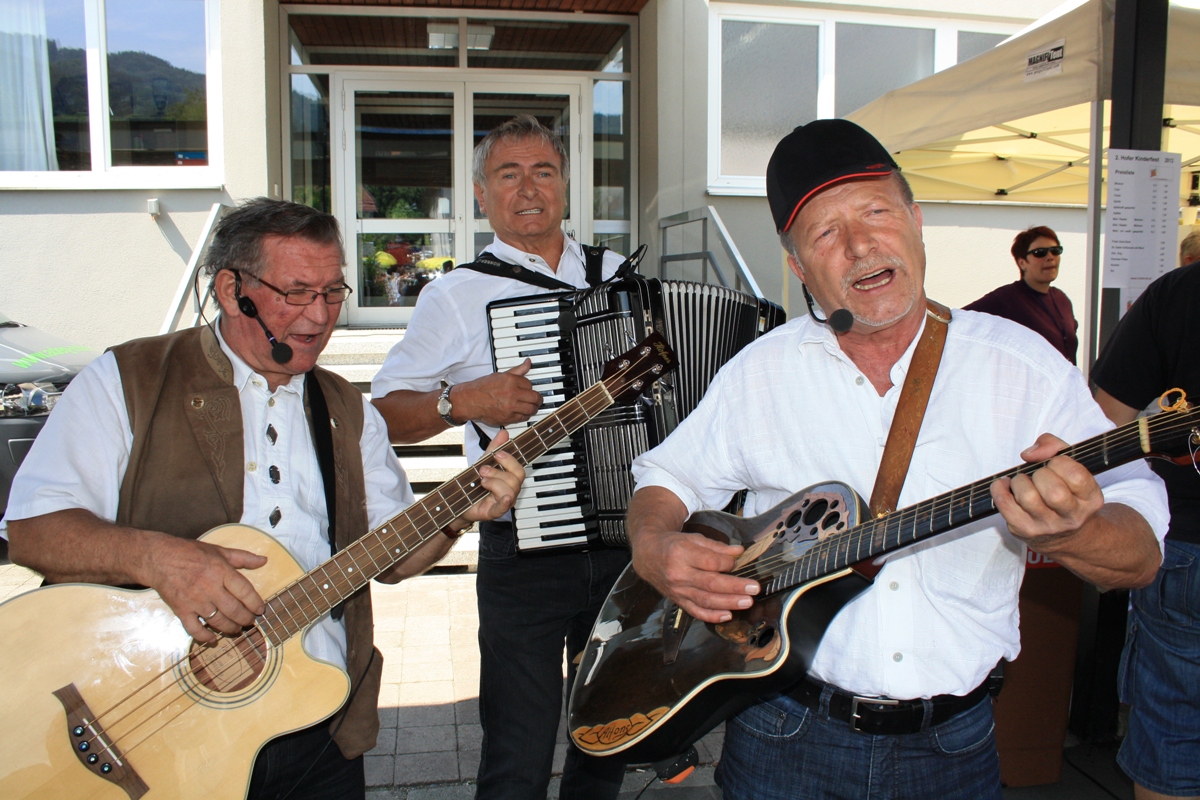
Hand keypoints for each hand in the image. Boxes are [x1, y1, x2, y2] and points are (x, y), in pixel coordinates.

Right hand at [142, 535, 267, 644]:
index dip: (255, 603)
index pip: (245, 591)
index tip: (260, 610)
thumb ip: (243, 557)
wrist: (159, 558)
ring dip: (230, 628)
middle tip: (250, 622)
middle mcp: (210, 587)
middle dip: (245, 619)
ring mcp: (195, 600)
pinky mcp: (181, 610)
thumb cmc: (190, 553)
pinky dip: (205, 637)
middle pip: (234, 610)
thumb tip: (264, 561)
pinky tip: (213, 639)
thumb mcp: (219, 550)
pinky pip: (194, 629)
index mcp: (222, 571)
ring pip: (218, 621)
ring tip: (237, 629)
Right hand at [454, 359, 542, 426]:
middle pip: (535, 398)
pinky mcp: (508, 418)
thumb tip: (528, 363)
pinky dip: (525, 415)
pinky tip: (522, 412)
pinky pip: (523, 418)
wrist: (471, 400)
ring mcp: (511, 407)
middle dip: (537, 399)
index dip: (530, 387)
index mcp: (511, 381)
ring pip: (531, 409)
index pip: (530, 384)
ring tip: (531, 406)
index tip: (528, 389)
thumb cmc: (483, 388)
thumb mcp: (501, 375)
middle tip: (537, 399)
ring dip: (533, 408)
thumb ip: (517, 370)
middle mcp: (512, 394)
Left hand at [460, 429, 525, 523]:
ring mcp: (503, 502)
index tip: (498, 454)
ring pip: (510, 491)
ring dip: (494, 482)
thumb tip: (504, 432)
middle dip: (498, 471)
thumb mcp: (483, 463)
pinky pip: (503, 508)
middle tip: (483, 469)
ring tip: (482, 481)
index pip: (519, 469)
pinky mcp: (493, 511)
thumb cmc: (474, 484)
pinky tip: (503, 498)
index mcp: (509, 479)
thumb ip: (494, 448)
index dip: (510, 460)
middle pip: (516, 479)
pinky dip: (504, 502)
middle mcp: (510, 490)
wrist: (458, 501)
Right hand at [632, 531, 758, 623]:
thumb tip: (739, 552)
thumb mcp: (693, 539)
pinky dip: (712, 616)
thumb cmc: (673, 545)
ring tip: (747, 602)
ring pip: (705, 600)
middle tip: (754, 588)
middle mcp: (678, 574)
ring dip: (728, 603)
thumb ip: (716, 547)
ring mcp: (678, 590)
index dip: (727, 563)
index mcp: (681, 554)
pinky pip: (695, 612)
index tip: (737, 562)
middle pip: (710, 583)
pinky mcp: (678, 601)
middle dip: (735, 587)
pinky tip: (728, 615)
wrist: (648, 556)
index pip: (710, 562)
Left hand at [991, 433, 1104, 546]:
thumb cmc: (1066, 493)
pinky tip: (1007, 486)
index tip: (1055, 463)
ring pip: (1028, 498)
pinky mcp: (1024, 530)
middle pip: (1053, 492)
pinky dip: (1000, 488)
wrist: (1065, 535)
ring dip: (1020, 481)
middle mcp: (1072, 517)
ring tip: (1023, 482)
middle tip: (1039, 475)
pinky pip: (1004, 504)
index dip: (1060, 462)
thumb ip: (1055, 447)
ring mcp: (1047, 527)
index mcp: (1090, 500)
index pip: (1076, 476)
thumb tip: (1030, 453)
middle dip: (1040, 474)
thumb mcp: (1072, 468)